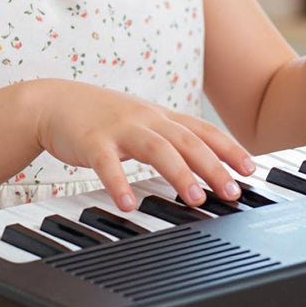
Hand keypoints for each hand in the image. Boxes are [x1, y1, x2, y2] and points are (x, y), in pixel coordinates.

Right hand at [33, 81, 255, 211]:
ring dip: (179, 174)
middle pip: (187, 140)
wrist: (54, 102)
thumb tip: (205, 165)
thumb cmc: (103, 118)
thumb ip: (170, 141)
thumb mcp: (142, 124)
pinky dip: (119, 184)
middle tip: (232, 192)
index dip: (229, 148)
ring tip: (195, 198)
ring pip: (157, 148)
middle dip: (213, 166)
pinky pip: (107, 163)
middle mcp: (146, 119)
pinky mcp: (92, 141)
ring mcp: (120, 128)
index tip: (250, 169)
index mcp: (161, 117)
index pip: (203, 131)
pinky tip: (128, 204)